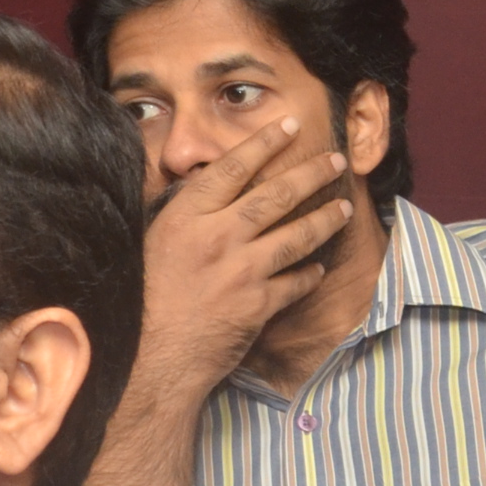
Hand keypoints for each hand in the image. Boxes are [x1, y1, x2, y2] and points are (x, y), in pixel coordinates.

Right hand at [131, 118, 353, 410]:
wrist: (148, 358)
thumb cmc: (142, 300)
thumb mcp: (152, 242)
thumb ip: (184, 215)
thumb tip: (209, 187)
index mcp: (186, 217)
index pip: (233, 167)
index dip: (265, 143)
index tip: (290, 126)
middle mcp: (217, 237)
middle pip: (275, 195)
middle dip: (312, 173)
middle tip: (336, 160)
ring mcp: (240, 271)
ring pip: (296, 236)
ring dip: (325, 219)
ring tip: (343, 207)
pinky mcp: (257, 304)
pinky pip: (295, 282)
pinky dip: (309, 274)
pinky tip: (318, 268)